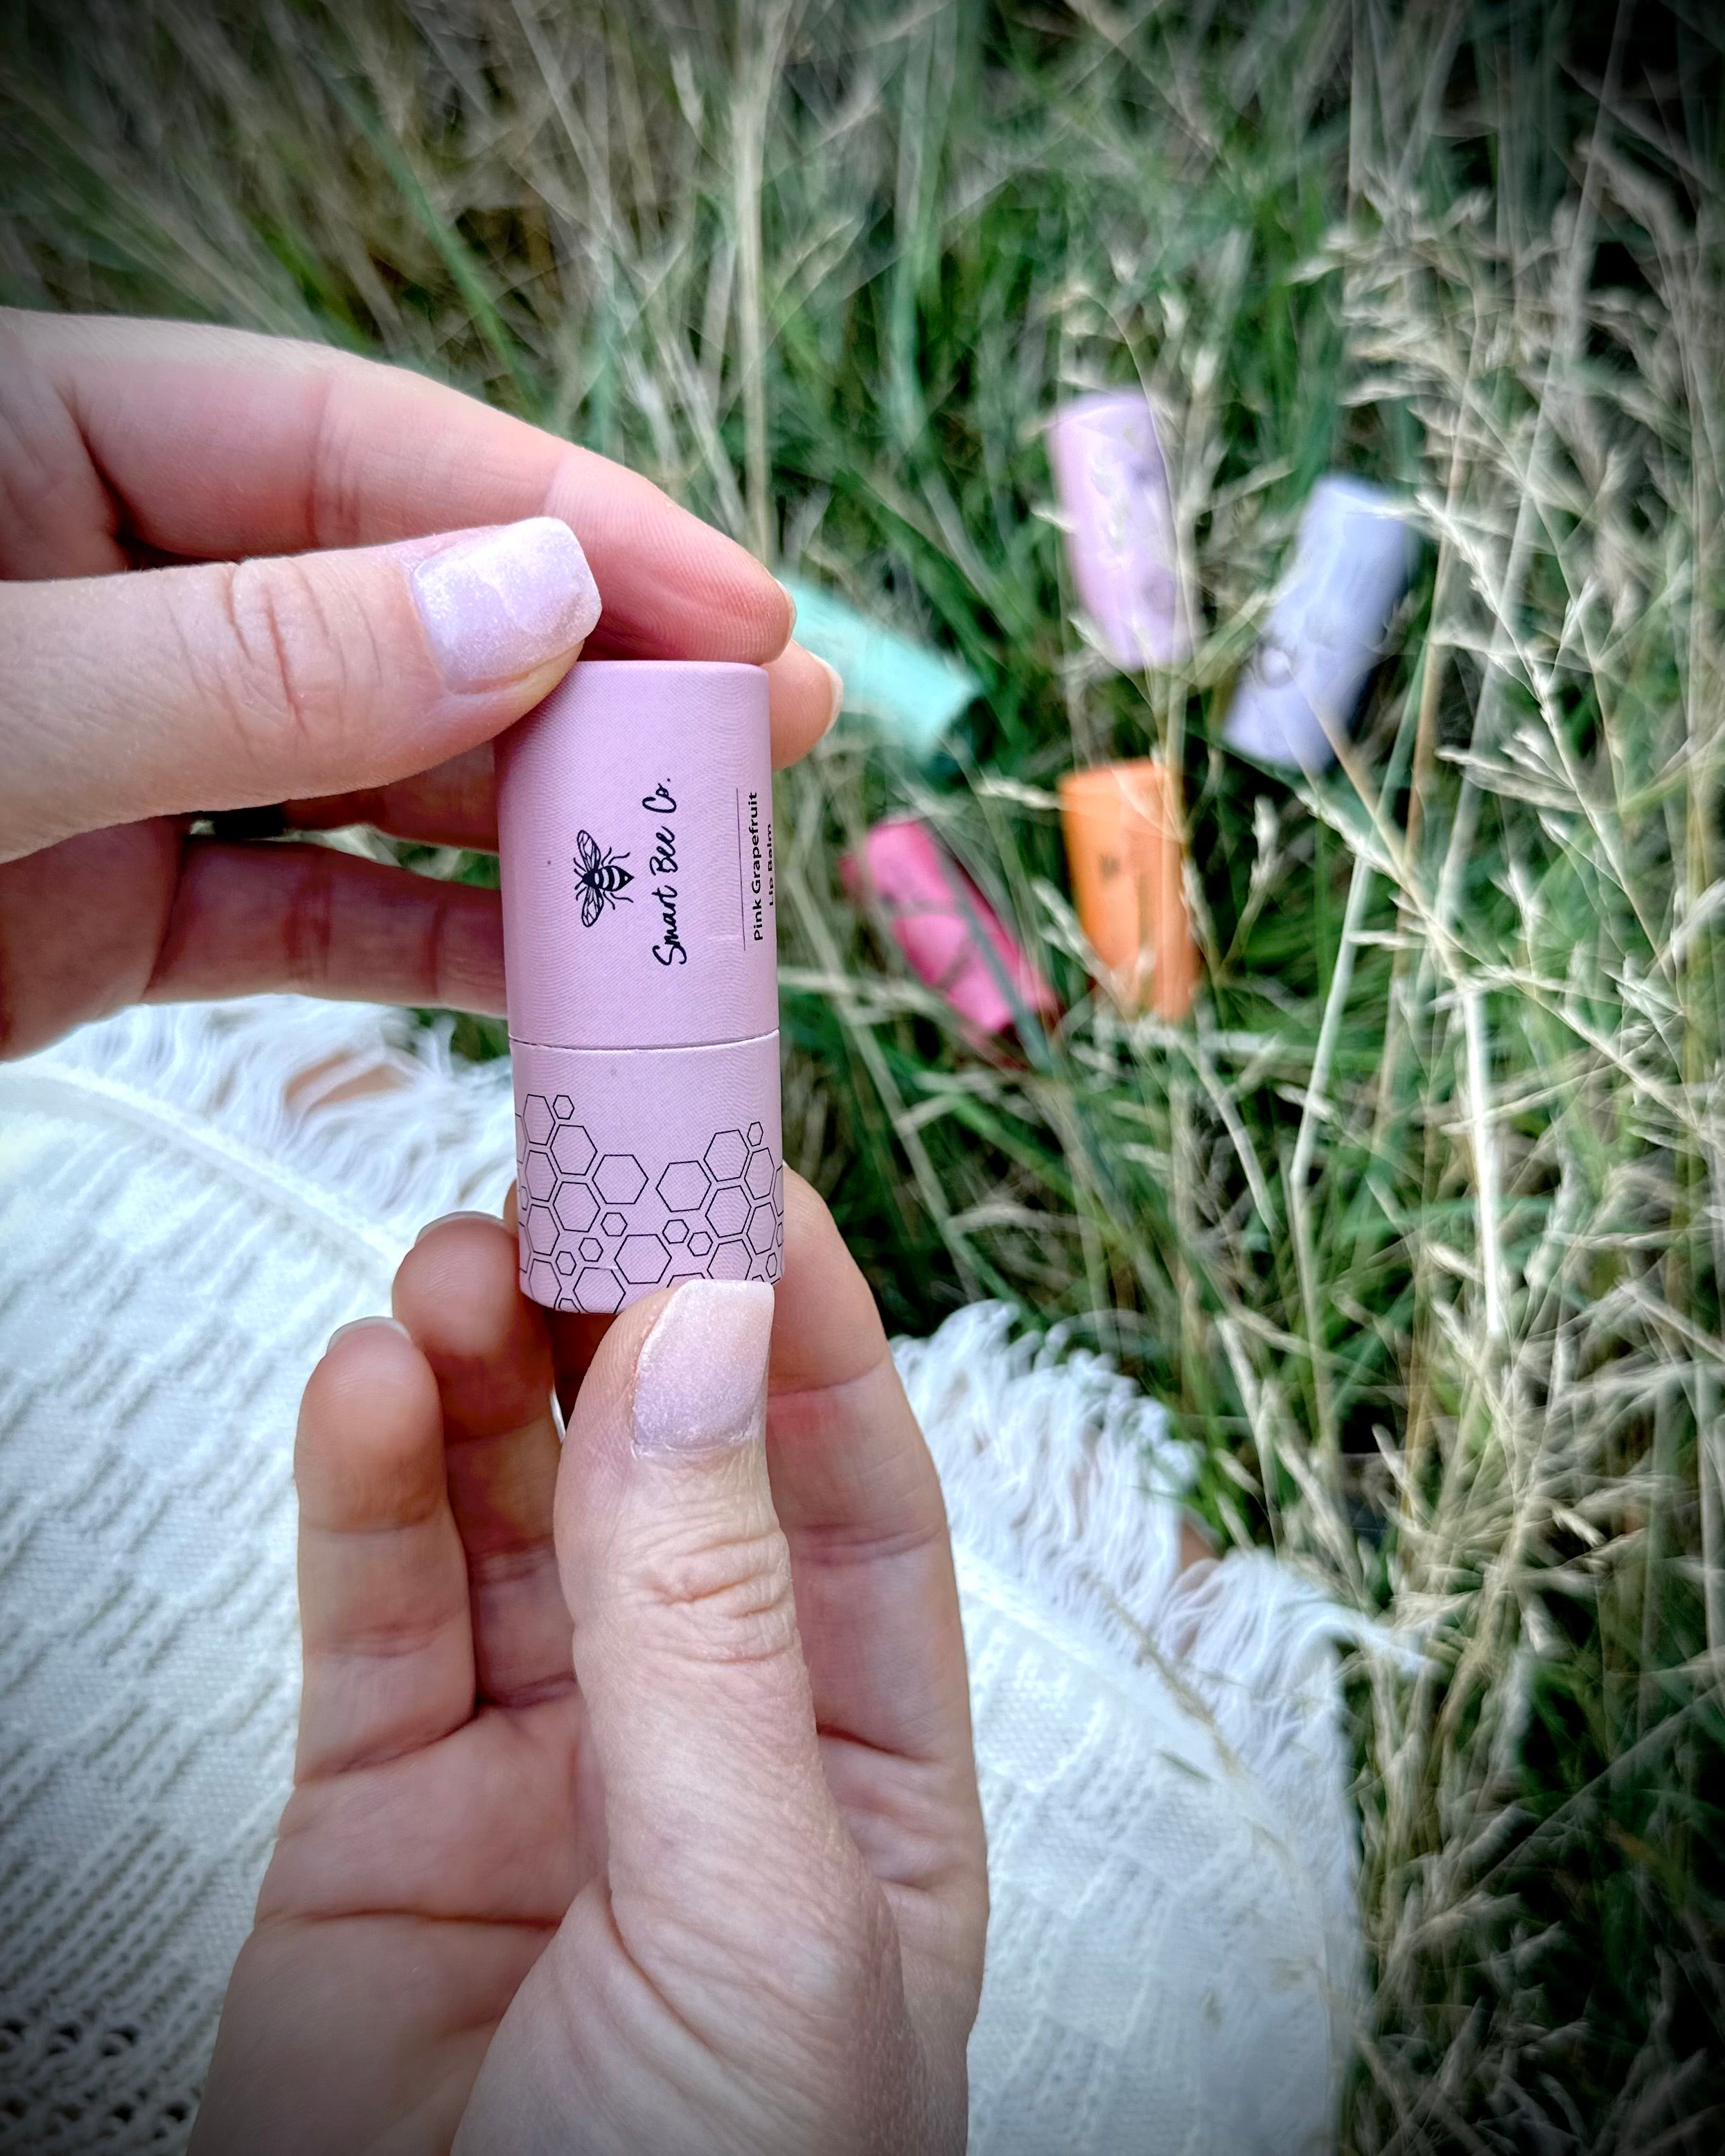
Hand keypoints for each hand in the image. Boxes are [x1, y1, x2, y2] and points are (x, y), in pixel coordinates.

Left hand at [0, 310, 837, 1057]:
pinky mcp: (110, 918)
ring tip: (705, 856)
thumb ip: (257, 658)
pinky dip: (431, 954)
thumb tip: (536, 606)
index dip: (564, 519)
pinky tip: (560, 976)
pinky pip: (303, 919)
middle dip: (592, 672)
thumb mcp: (4, 699)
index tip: (737, 606)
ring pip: (373, 774)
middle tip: (776, 722)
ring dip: (540, 822)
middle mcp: (106, 592)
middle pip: (398, 610)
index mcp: (37, 445)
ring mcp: (120, 758)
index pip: (350, 447)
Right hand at [193, 1180, 985, 2154]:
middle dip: (624, 1321)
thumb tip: (702, 1350)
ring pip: (512, 1515)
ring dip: (484, 1372)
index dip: (798, 1326)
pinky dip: (365, 1484)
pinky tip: (365, 1378)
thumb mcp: (758, 1911)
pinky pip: (378, 1611)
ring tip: (460, 1260)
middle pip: (667, 1475)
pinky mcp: (378, 1814)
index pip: (849, 1495)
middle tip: (578, 1174)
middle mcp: (704, 1753)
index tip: (743, 1178)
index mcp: (861, 1780)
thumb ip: (710, 1626)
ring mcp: (537, 1775)